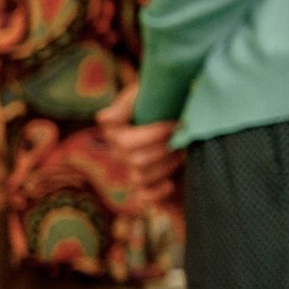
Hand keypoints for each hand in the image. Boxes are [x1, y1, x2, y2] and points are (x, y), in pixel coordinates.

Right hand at [96, 82, 181, 210]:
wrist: (183, 106)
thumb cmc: (164, 94)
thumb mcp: (147, 91)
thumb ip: (126, 104)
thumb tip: (104, 119)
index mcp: (116, 131)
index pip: (125, 142)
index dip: (153, 135)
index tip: (175, 122)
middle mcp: (121, 152)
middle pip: (136, 161)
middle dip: (165, 148)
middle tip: (184, 134)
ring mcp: (133, 169)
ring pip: (141, 177)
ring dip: (166, 165)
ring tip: (182, 150)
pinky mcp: (150, 183)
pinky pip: (144, 198)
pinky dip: (157, 194)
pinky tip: (171, 184)